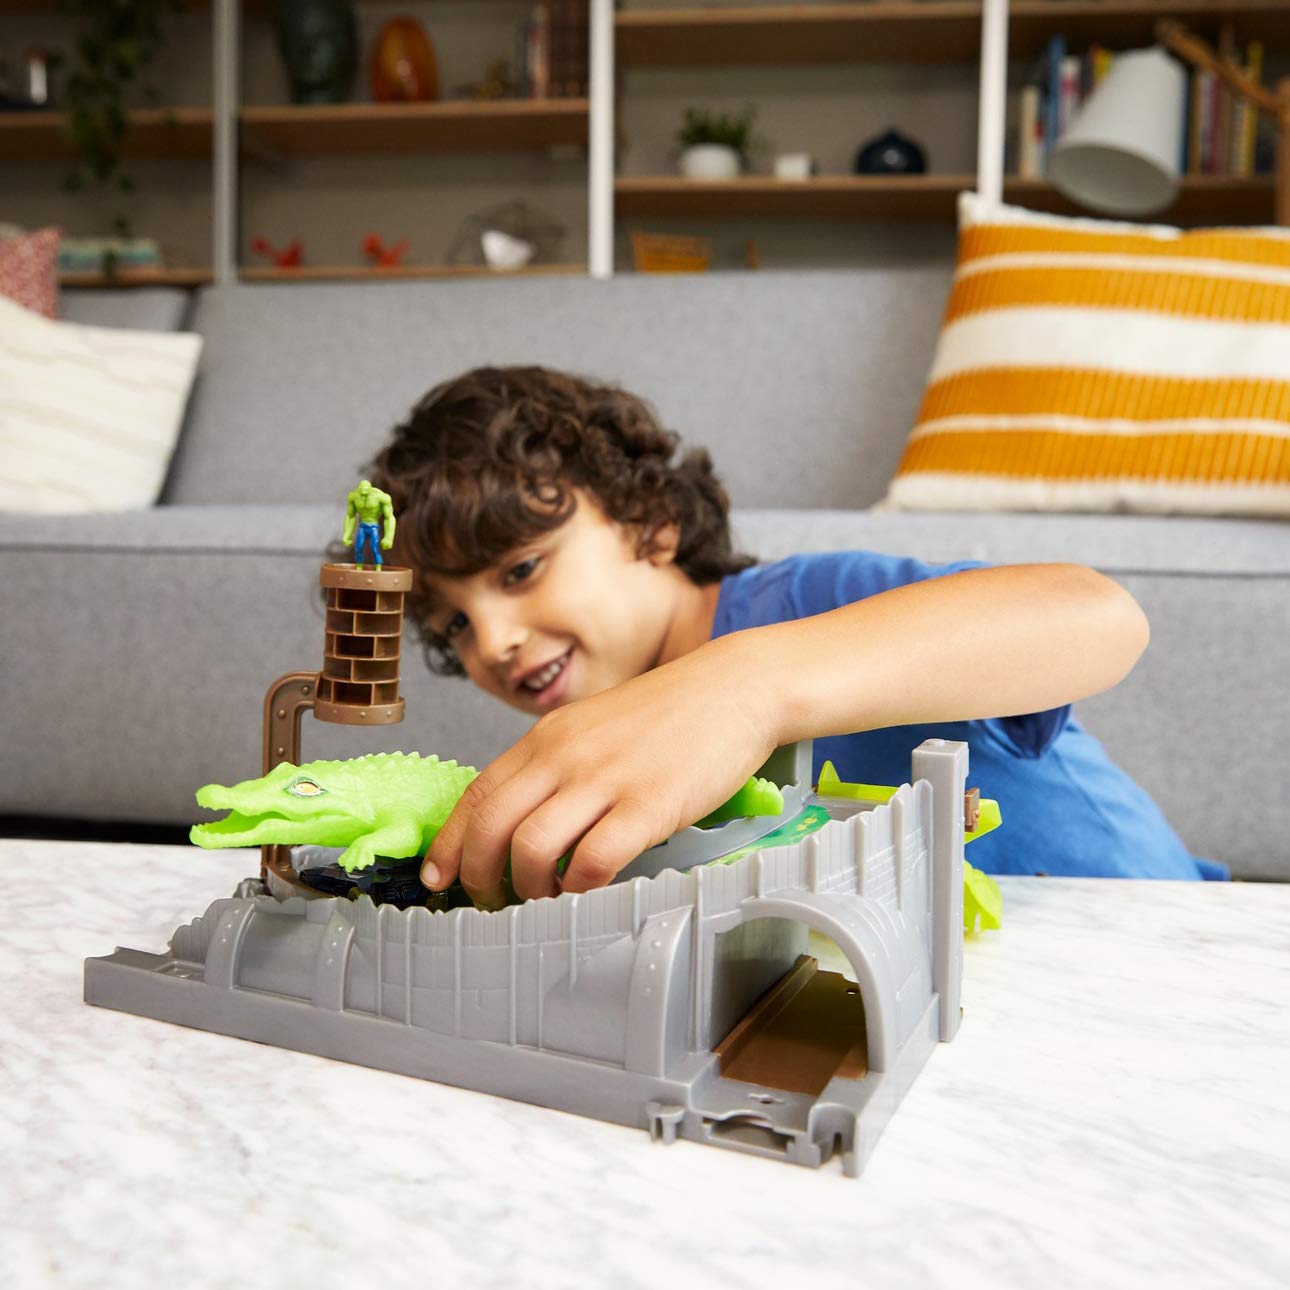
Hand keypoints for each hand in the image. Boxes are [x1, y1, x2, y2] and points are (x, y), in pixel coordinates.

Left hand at [422, 635, 779, 905]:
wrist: (733, 688)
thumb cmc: (669, 713)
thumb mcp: (593, 726)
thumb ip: (556, 765)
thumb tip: (522, 819)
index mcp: (548, 736)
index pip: (478, 794)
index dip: (451, 842)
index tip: (438, 876)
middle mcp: (566, 755)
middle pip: (492, 826)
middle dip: (479, 876)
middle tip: (488, 900)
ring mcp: (606, 779)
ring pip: (532, 848)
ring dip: (528, 887)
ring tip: (543, 897)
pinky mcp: (649, 804)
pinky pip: (594, 860)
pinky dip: (580, 886)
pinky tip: (587, 887)